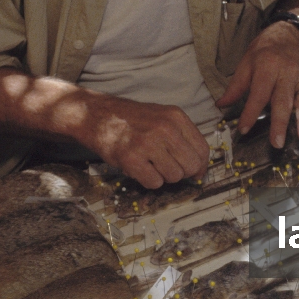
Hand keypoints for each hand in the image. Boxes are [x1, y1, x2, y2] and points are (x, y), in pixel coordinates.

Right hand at [75, 94, 210, 188]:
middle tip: (166, 167)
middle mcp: (165, 128)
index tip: (195, 172)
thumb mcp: (162, 117)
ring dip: (163, 176)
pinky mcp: (131, 158)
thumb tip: (200, 168)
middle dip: (181, 172)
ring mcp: (148, 143)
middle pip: (191, 166)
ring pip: (174, 177)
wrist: (96, 115)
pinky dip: (147, 180)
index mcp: (176, 117)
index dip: (201, 166)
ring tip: (149, 163)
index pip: (203, 150)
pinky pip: (154, 183)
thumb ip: (182, 138)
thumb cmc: (131, 120)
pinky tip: (139, 167)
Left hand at [215, 21, 298, 147]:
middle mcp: (286, 74)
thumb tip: (221, 105)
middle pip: (283, 101)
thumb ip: (236, 86)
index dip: (250, 113)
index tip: (243, 130)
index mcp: (267, 68)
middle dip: (280, 123)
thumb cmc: (264, 51)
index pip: (258, 94)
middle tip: (277, 143)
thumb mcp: (246, 62)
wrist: (290, 35)